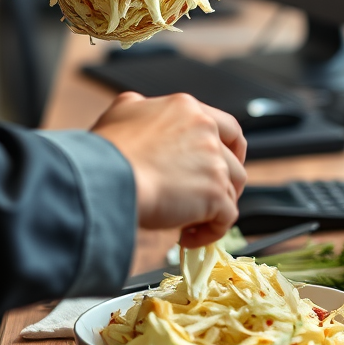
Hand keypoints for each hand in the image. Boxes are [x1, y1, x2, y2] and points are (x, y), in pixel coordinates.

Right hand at [91, 91, 246, 247]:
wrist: (108, 176)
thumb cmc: (109, 148)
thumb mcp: (122, 110)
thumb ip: (141, 107)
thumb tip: (140, 109)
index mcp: (186, 108)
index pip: (227, 126)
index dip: (229, 148)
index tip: (221, 163)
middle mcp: (205, 130)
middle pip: (235, 159)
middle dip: (229, 180)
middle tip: (214, 195)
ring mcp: (213, 162)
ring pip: (232, 189)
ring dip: (216, 208)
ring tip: (191, 221)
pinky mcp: (214, 193)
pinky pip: (226, 218)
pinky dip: (210, 232)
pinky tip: (186, 238)